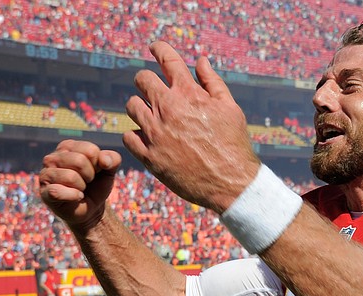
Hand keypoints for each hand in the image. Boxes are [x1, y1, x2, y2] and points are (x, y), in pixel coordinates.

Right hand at [39, 140, 121, 230]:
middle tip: (87, 182)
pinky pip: (58, 192)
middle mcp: (53, 157)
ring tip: (79, 189)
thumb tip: (104, 160)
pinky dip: (74, 196)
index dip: (99, 164)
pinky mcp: (45, 192)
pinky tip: (75, 197)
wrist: (91, 209)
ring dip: (82, 187)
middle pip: (79, 161)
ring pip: (71, 177)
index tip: (95, 171)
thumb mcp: (109, 170)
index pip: (90, 150)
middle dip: (90, 175)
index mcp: (68, 147)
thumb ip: (113, 159)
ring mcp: (46, 174)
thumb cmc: (97, 185)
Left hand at [124, 41, 259, 213]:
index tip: (155, 47)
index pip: (166, 58)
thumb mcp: (230, 108)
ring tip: (151, 117)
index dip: (159, 48)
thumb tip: (200, 61)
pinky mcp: (149, 156)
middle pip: (142, 80)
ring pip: (131, 106)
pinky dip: (137, 135)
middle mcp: (168, 108)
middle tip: (152, 90)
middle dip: (146, 81)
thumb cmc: (233, 144)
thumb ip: (212, 82)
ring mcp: (156, 132)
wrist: (230, 182)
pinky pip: (128, 136)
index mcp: (189, 93)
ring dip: (140, 108)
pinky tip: (148, 139)